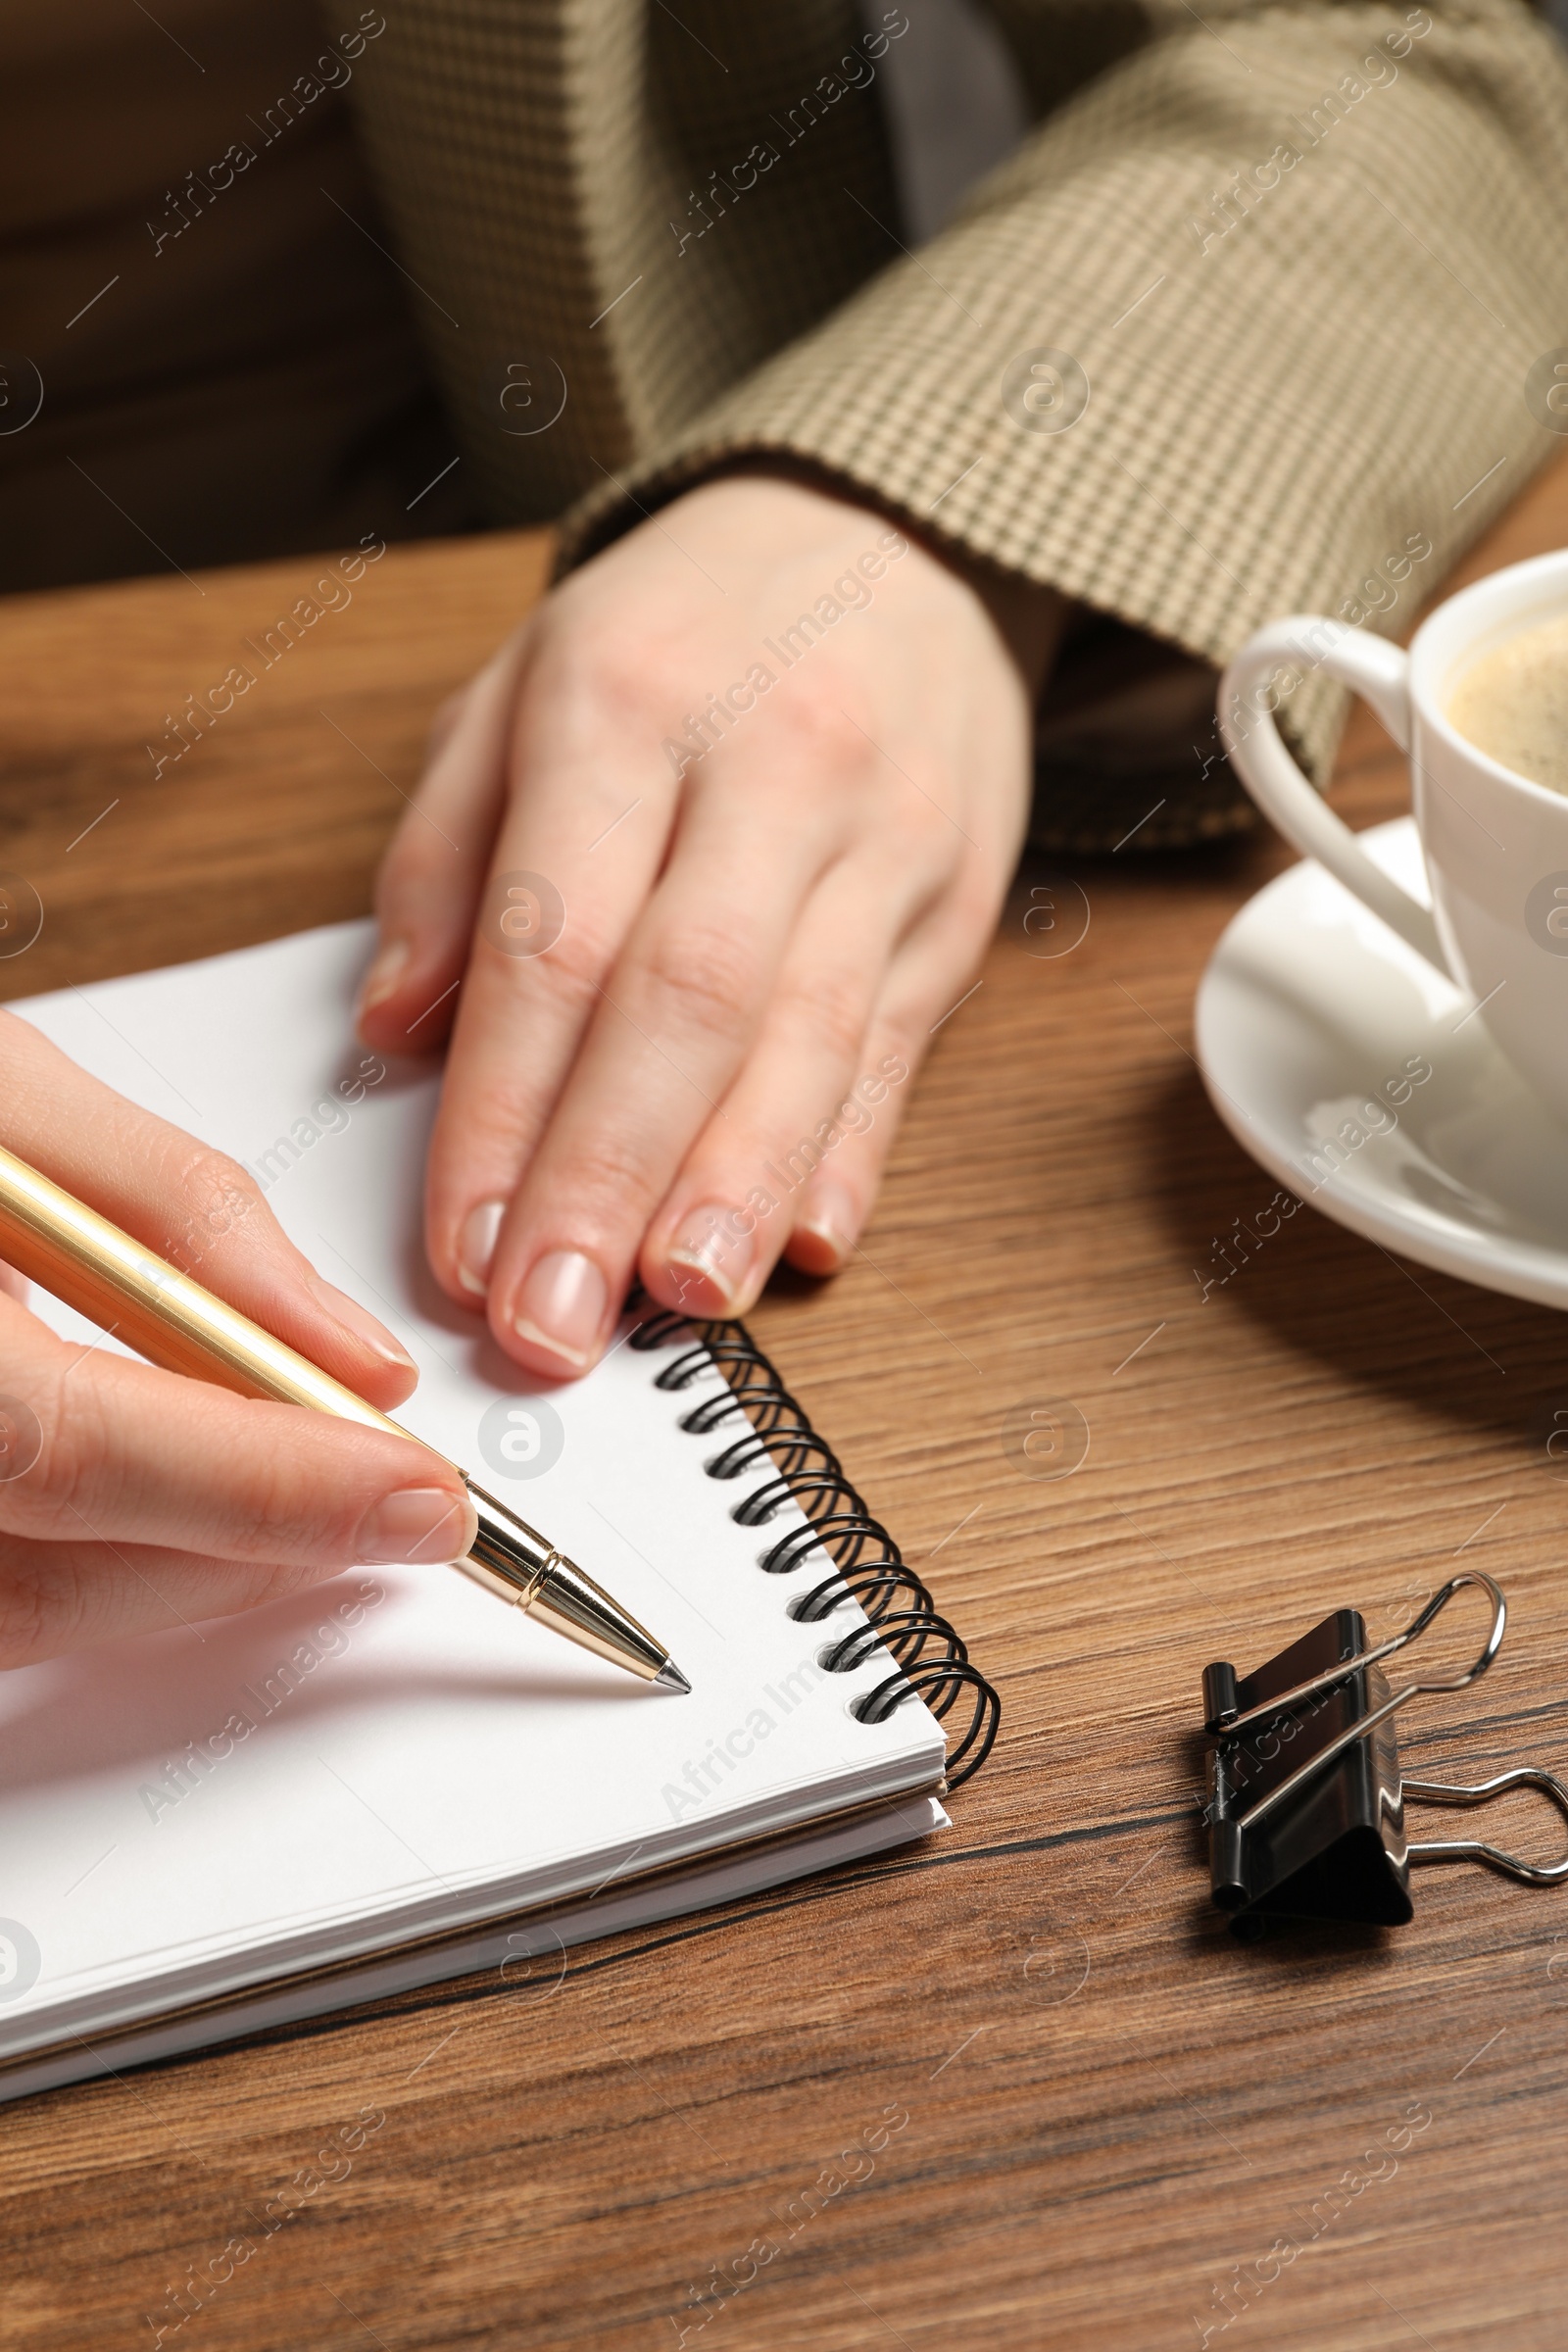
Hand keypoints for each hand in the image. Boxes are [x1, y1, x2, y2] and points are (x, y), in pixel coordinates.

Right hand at [0, 1013, 474, 1666]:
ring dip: (183, 1573)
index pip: (76, 1449)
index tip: (418, 1496)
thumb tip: (337, 1350)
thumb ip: (176, 1214)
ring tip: (297, 1489)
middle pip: (56, 1574)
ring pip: (20, 1618)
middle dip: (255, 1547)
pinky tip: (170, 1496)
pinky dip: (93, 1563)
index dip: (266, 1487)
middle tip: (388, 1499)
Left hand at [356, 473, 1060, 1376]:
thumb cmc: (684, 634)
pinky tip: (812, 1239)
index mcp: (626, 705)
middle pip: (684, 1001)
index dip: (501, 1111)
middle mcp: (769, 765)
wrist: (895, 540)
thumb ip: (445, 858)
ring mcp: (885, 833)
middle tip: (552, 1320)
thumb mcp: (519, 690)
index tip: (458, 1245)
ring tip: (681, 1301)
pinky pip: (902, 1037)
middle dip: (610, 1178)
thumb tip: (399, 1030)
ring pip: (812, 1031)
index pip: (553, 941)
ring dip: (739, 1183)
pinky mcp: (960, 894)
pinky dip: (857, 1146)